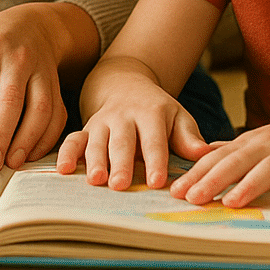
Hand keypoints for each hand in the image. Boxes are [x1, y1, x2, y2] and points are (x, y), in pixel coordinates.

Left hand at [0, 2, 97, 171]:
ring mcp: (41, 69)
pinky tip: (31, 154)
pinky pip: (56, 114)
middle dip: (0, 136)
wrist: (31, 24)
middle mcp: (17, 57)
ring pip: (39, 109)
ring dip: (26, 140)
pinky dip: (46, 138)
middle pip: (11, 101)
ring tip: (10, 163)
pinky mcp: (56, 84)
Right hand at [55, 65, 211, 190]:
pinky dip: (66, 153)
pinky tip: (63, 170)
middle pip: (122, 142)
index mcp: (150, 113)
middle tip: (120, 185)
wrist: (124, 84)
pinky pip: (73, 140)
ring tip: (96, 180)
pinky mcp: (85, 129)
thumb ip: (189, 137)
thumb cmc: (157, 110)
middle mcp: (123, 117)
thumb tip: (206, 153)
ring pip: (96, 141)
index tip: (158, 182)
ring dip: (94, 161)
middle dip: (121, 163)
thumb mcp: (177, 117)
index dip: (156, 160)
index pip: (154, 139)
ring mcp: (102, 122)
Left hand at [169, 115, 269, 210]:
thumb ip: (234, 150)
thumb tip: (202, 155)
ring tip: (231, 202)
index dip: (197, 173)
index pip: (220, 157)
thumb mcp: (262, 142)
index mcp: (253, 142)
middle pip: (239, 161)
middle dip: (215, 179)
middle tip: (193, 198)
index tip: (176, 190)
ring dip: (251, 185)